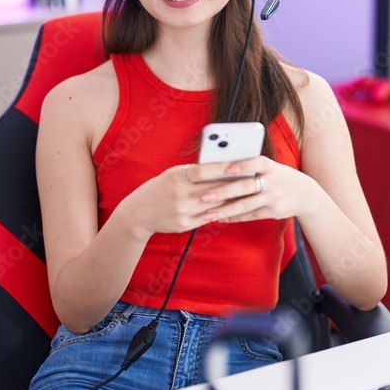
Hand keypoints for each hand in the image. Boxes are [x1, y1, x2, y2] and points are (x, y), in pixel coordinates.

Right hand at [124, 161, 247, 235]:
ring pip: (214, 204)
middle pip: (213, 189)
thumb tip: (220, 167)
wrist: (138, 213)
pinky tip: (230, 208)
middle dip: (233, 184)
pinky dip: (220, 212)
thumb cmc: (159, 188)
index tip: (240, 164)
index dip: (224, 168)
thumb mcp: (172, 175)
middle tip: (250, 179)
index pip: (205, 170)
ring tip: (245, 194)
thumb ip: (193, 172)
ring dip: (231, 200)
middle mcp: (180, 194)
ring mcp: (182, 211)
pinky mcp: (184, 224)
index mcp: (176, 176)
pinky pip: (208, 217)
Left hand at [194, 156, 320, 223]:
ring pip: (245, 205)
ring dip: (225, 210)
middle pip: (246, 186)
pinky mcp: (273, 212)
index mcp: (270, 166)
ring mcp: (273, 198)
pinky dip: (234, 217)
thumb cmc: (279, 177)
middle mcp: (272, 181)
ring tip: (208, 214)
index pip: (255, 163)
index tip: (225, 168)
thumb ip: (252, 167)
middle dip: (224, 192)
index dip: (242, 166)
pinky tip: (221, 218)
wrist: (306, 195)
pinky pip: (250, 215)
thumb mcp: (271, 168)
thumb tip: (221, 168)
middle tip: (204, 197)